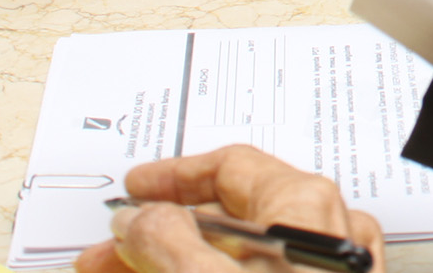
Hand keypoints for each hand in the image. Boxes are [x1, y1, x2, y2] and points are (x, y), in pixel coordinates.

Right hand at [77, 145, 384, 272]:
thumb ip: (166, 241)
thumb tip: (140, 218)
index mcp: (305, 207)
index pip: (233, 169)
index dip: (175, 177)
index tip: (135, 191)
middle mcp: (324, 236)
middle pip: (229, 221)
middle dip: (160, 237)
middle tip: (109, 257)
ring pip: (235, 261)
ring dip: (175, 267)